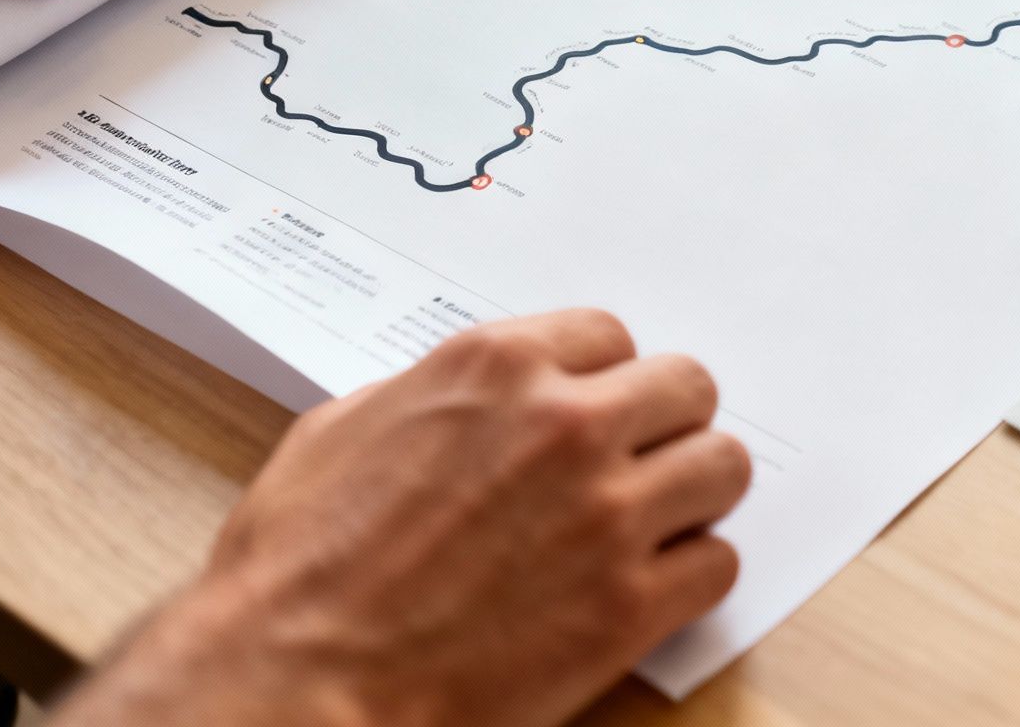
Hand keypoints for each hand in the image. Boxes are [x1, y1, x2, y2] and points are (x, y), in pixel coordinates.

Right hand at [50, 310, 750, 726]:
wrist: (296, 683)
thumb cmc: (296, 569)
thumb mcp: (340, 432)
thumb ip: (429, 399)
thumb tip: (469, 407)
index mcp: (495, 369)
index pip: (611, 336)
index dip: (602, 379)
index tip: (594, 411)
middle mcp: (565, 425)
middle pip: (686, 388)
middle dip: (664, 425)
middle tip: (637, 463)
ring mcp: (607, 514)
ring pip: (724, 467)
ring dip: (694, 494)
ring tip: (654, 525)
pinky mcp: (630, 607)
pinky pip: (718, 565)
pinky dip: (691, 576)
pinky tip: (646, 589)